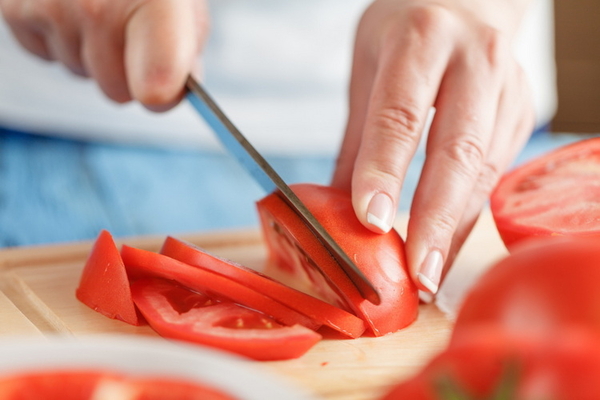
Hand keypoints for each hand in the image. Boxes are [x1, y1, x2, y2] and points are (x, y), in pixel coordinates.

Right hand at [0, 0, 208, 109]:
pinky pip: (49, 57)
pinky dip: (62, 40)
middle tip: (132, 31)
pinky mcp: (15, 11)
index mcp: (155, 1)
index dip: (162, 90)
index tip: (161, 94)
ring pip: (82, 73)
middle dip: (128, 72)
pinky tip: (72, 7)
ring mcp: (52, 9)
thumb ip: (185, 52)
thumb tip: (166, 95)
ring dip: (94, 52)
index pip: (157, 70)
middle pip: (117, 91)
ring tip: (100, 5)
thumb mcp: (183, 2)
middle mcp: (97, 6)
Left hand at [331, 0, 534, 294]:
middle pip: (457, 151)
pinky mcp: (521, 116)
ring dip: (454, 232)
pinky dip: (467, 218)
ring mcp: (507, 90)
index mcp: (423, 39)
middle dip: (434, 220)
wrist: (471, 3)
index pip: (401, 113)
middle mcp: (475, 61)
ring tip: (428, 278)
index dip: (385, 170)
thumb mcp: (367, 67)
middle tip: (413, 274)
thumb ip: (357, 139)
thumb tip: (333, 209)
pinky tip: (446, 249)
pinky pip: (493, 177)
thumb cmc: (409, 31)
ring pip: (482, 173)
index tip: (371, 221)